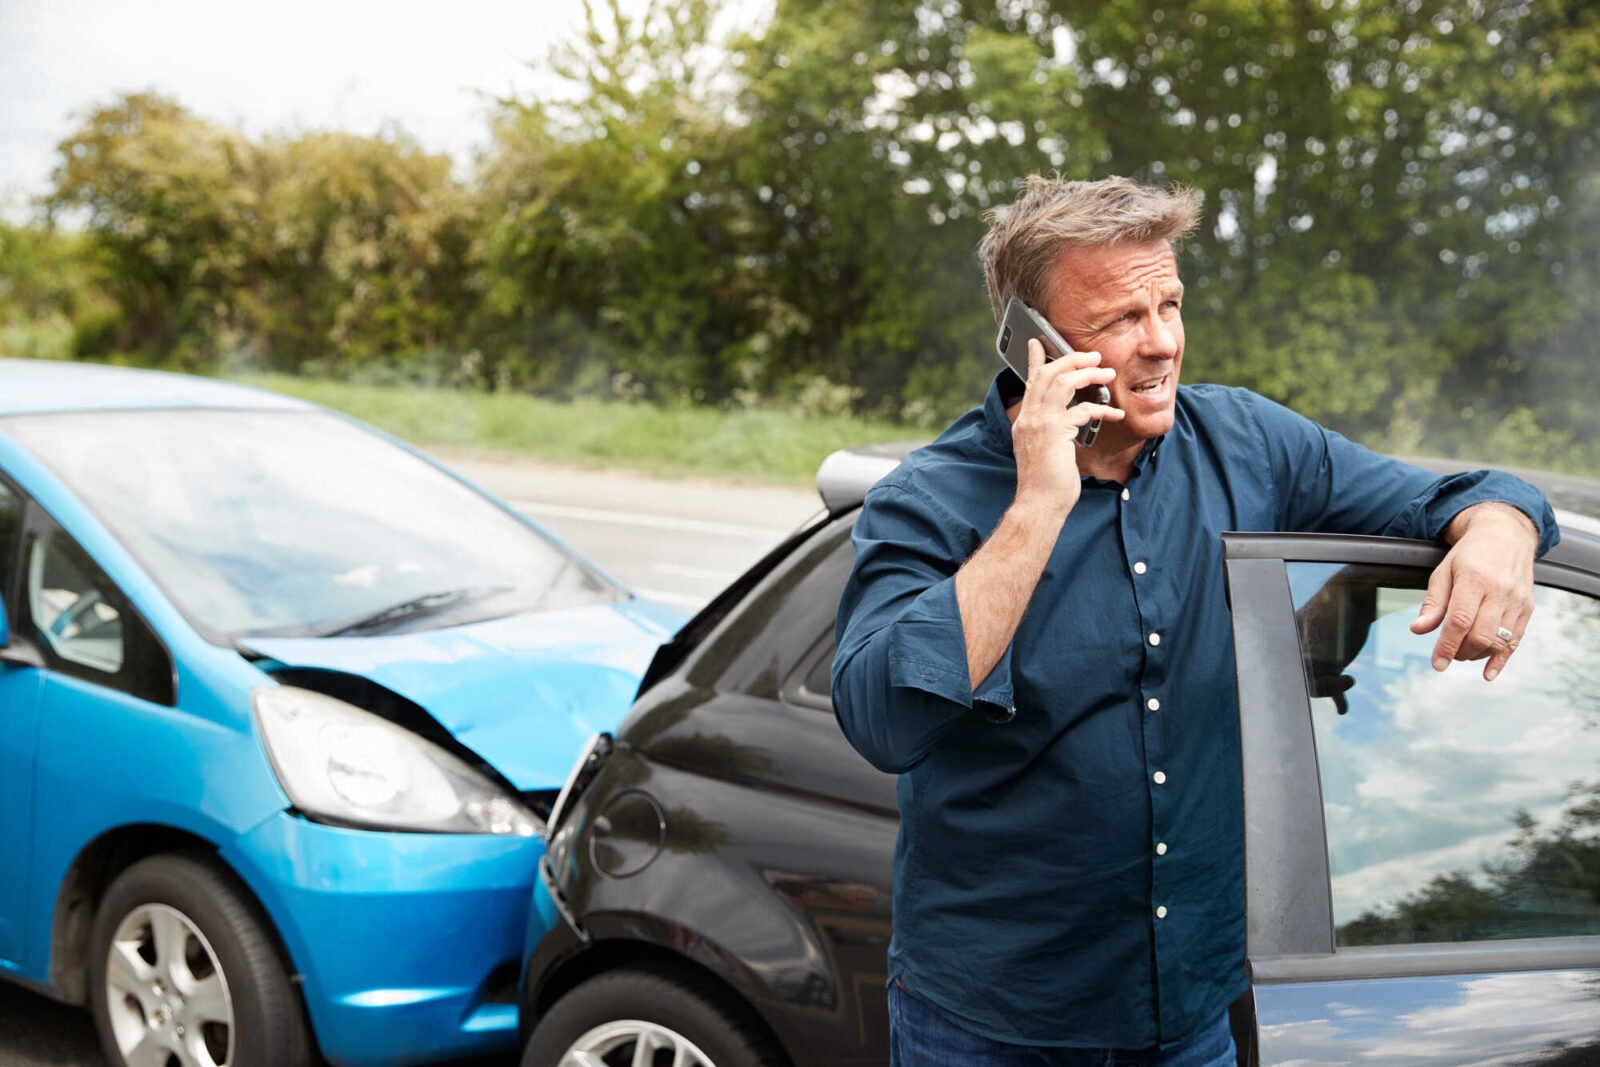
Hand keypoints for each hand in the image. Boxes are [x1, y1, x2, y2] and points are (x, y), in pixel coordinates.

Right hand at [1010, 338, 1121, 515]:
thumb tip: (1070, 419)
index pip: (1030, 382)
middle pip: (1047, 374)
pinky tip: (1115, 415)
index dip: (1035, 360)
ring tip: (1107, 373)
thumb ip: (1053, 430)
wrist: (1039, 504)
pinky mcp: (1055, 432)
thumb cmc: (1047, 483)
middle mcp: (1029, 418)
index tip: (1038, 343)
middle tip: (1093, 356)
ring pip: (1062, 383)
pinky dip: (1101, 409)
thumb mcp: (1046, 450)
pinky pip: (1082, 409)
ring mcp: (1040, 423)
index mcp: (1026, 421)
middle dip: (1072, 359)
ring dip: (1087, 374)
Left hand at [1409, 503, 1537, 680]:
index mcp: (1475, 578)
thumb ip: (1433, 603)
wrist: (1506, 536)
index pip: (1460, 620)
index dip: (1447, 645)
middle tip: (1448, 654)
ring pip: (1499, 641)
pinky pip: (1515, 641)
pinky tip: (1487, 672)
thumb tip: (1418, 630)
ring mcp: (1517, 601)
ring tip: (1462, 651)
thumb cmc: (1470, 555)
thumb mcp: (1443, 571)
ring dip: (1477, 655)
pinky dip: (1501, 660)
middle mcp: (1500, 590)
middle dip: (1461, 652)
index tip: (1437, 663)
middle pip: (1481, 635)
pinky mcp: (1528, 608)